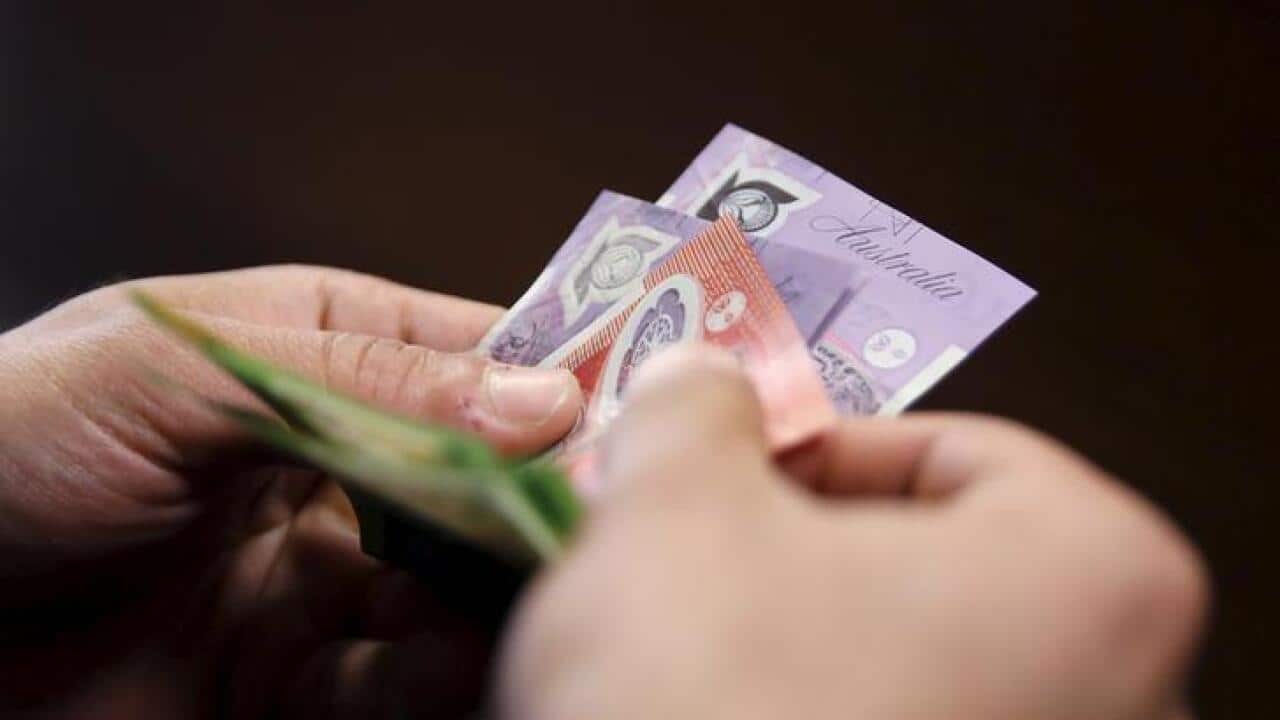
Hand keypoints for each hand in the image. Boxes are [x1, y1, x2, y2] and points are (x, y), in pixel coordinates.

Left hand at [0, 265, 581, 717]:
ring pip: (457, 585)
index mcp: (316, 349)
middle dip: (540, 496)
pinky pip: (399, 677)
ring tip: (536, 593)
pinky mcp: (292, 675)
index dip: (558, 370)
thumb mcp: (176, 374)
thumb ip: (363, 384)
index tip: (634, 400)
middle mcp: (336, 460)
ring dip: (500, 594)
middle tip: (602, 513)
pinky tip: (457, 661)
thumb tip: (534, 395)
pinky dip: (438, 673)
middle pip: (484, 477)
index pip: (473, 349)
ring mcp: (320, 571)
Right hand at [502, 346, 1207, 719]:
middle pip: (936, 562)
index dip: (818, 447)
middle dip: (796, 545)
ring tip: (691, 644)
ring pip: (910, 662)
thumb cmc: (716, 699)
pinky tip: (728, 716)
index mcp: (1098, 573)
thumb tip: (699, 382)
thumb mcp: (674, 506)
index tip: (730, 468)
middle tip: (693, 544)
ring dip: (795, 636)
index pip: (954, 452)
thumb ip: (695, 406)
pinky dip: (816, 712)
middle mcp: (1124, 695)